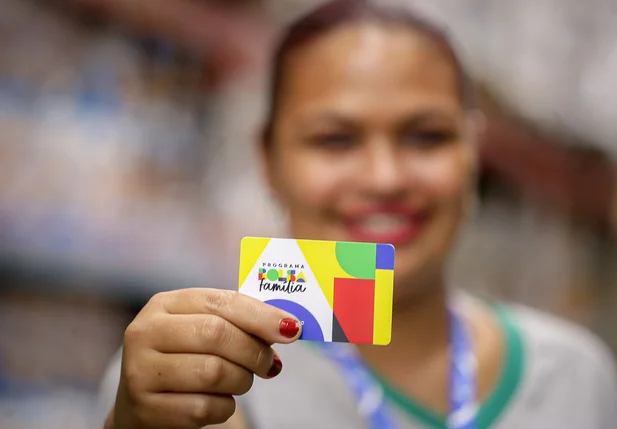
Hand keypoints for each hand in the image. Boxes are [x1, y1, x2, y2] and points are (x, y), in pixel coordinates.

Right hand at [112, 289, 301, 428]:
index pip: (220, 301)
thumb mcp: (204, 328)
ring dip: (241, 380)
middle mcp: (145, 332)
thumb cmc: (186, 356)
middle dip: (254, 351)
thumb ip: (240, 321)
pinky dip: (224, 406)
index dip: (260, 315)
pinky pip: (204, 408)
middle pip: (216, 334)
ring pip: (213, 372)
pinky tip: (219, 401)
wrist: (145, 402)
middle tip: (269, 364)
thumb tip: (288, 327)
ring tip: (241, 380)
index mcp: (164, 304)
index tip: (292, 329)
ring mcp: (140, 372)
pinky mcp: (145, 409)